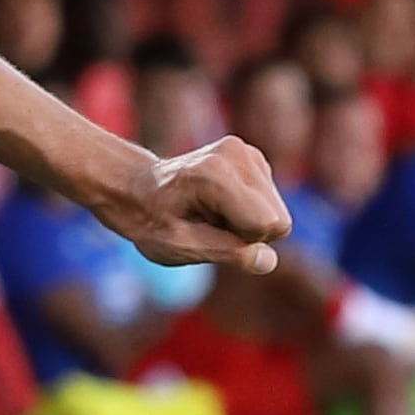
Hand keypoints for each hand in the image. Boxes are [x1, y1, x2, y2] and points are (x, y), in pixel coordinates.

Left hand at [95, 136, 286, 274]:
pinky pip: (271, 203)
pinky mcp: (253, 158)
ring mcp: (247, 153)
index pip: (269, 224)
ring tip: (209, 214)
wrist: (136, 188)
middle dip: (249, 233)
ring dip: (248, 223)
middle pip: (279, 219)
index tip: (208, 233)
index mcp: (216, 174)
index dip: (244, 243)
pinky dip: (248, 211)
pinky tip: (217, 205)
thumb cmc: (151, 220)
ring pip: (278, 213)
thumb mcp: (178, 246)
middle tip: (207, 226)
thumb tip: (268, 261)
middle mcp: (237, 154)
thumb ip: (225, 252)